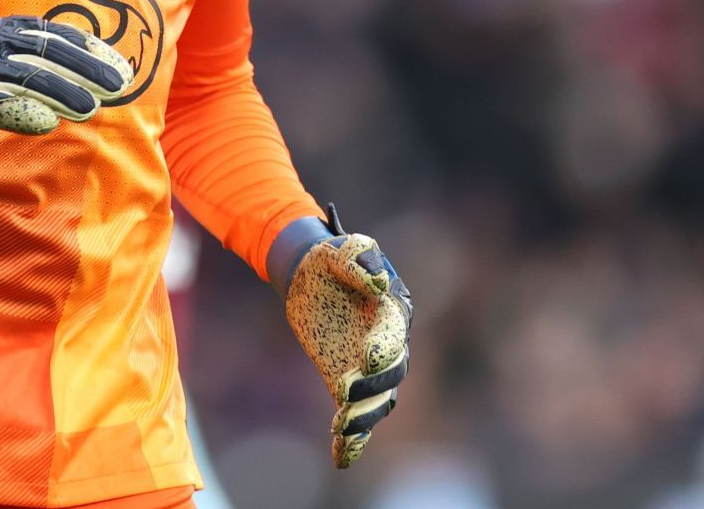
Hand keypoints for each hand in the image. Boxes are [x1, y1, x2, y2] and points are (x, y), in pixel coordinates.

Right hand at [0, 16, 132, 142]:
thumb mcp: (15, 59)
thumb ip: (51, 65)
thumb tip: (101, 79)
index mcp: (13, 28)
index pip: (61, 36)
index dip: (93, 53)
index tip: (122, 69)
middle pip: (50, 56)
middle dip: (86, 73)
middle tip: (117, 89)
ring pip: (29, 79)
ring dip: (63, 94)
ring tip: (90, 110)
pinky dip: (24, 113)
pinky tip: (47, 123)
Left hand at [283, 222, 412, 467]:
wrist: (308, 274)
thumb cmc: (330, 257)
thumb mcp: (342, 247)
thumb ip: (360, 258)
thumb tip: (379, 285)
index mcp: (391, 310)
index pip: (395, 335)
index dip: (385, 348)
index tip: (366, 357)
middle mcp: (386, 344)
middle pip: (392, 375)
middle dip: (374, 387)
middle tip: (346, 391)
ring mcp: (366, 367)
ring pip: (378, 401)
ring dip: (364, 418)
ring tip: (340, 427)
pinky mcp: (344, 379)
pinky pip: (355, 413)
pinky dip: (353, 439)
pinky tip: (341, 456)